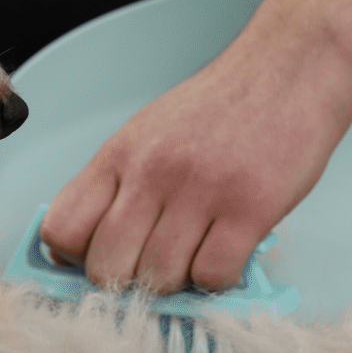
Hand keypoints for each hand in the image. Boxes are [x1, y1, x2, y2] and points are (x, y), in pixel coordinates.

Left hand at [40, 17, 351, 293]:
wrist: (290, 67)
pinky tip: (226, 254)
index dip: (74, 258)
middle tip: (150, 271)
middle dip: (125, 284)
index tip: (98, 260)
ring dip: (176, 283)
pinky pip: (212, 276)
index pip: (61, 228)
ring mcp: (200, 191)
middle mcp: (152, 172)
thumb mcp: (149, 134)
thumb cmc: (222, 107)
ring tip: (194, 256)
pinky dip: (217, 280)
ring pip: (158, 279)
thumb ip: (118, 184)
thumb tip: (84, 246)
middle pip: (105, 267)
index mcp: (119, 154)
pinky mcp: (250, 208)